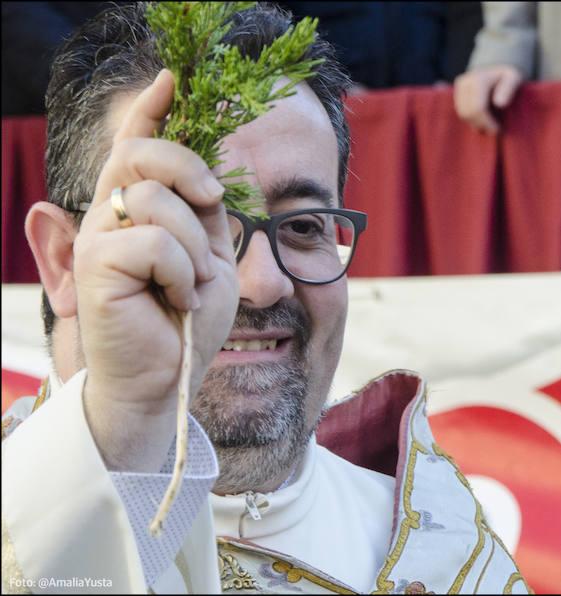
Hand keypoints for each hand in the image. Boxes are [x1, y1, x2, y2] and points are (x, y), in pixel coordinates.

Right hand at [75, 69, 238, 470]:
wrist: (168, 376)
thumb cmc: (187, 319)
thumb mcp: (211, 257)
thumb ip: (205, 215)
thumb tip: (209, 173)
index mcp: (138, 209)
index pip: (136, 145)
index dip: (151, 110)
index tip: (172, 79)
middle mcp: (110, 215)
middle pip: (144, 153)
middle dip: (189, 168)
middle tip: (214, 201)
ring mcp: (98, 237)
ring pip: (157, 201)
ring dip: (194, 248)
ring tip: (191, 286)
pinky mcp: (95, 264)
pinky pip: (154, 241)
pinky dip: (181, 273)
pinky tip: (177, 299)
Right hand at [453, 64, 523, 133]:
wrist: (495, 68)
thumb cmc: (507, 76)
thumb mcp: (514, 78)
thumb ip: (508, 89)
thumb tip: (499, 104)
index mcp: (478, 80)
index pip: (478, 108)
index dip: (487, 123)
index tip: (499, 130)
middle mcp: (465, 83)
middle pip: (468, 113)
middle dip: (482, 125)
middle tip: (496, 131)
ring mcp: (459, 89)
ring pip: (463, 115)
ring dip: (477, 124)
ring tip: (491, 126)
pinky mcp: (456, 94)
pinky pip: (462, 113)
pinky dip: (473, 120)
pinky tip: (484, 120)